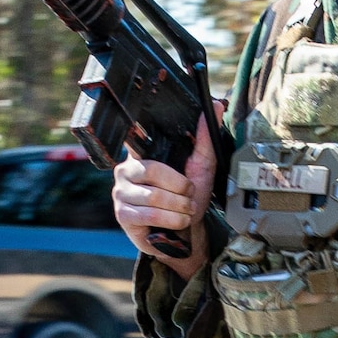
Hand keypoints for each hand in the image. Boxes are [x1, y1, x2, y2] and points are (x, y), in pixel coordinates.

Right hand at [112, 104, 221, 276]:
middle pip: (154, 171)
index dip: (140, 134)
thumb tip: (216, 103)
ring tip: (185, 211)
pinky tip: (175, 222)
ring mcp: (121, 193)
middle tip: (190, 196)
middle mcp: (126, 170)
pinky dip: (171, 221)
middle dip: (181, 189)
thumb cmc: (189, 199)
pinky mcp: (123, 215)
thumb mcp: (201, 166)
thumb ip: (205, 136)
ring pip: (154, 196)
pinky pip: (150, 215)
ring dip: (179, 208)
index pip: (137, 138)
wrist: (186, 234)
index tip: (153, 146)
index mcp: (141, 154)